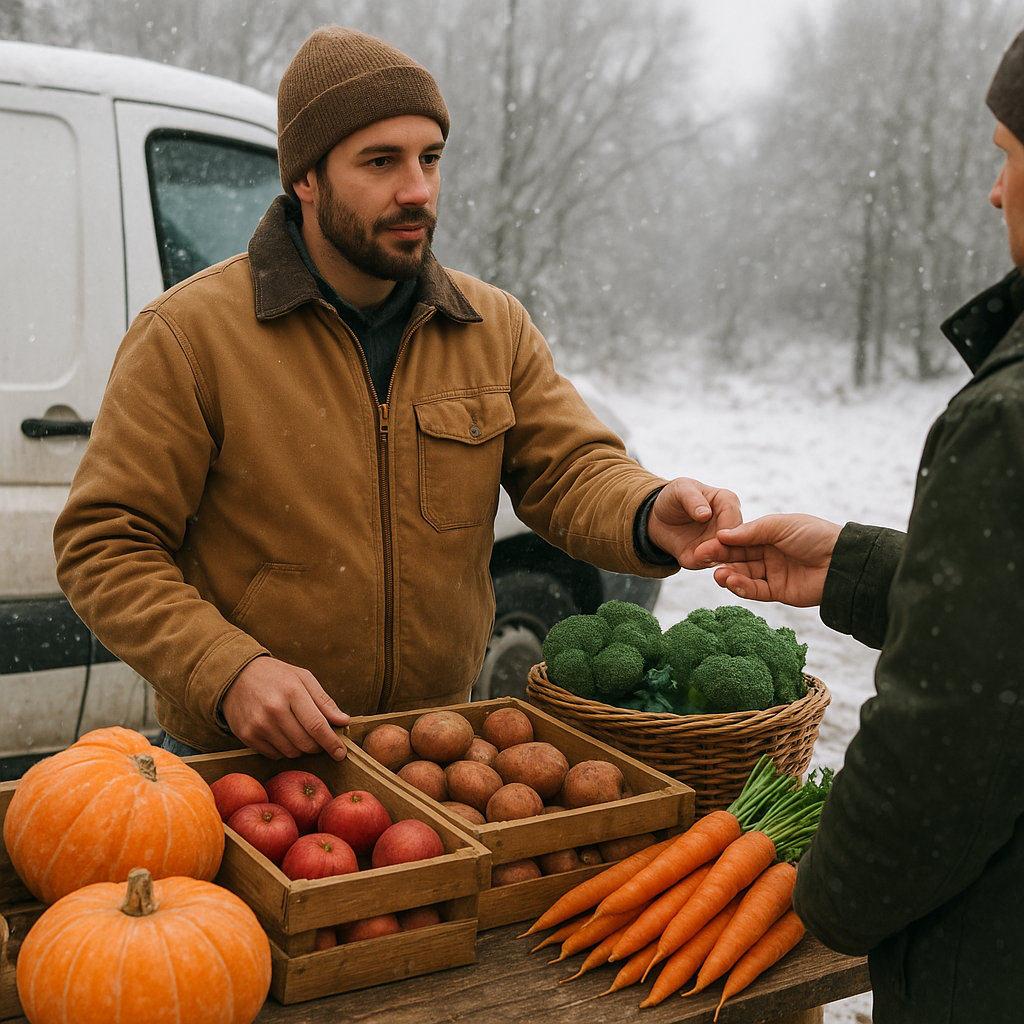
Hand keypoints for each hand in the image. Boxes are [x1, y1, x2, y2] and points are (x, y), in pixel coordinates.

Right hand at [220, 656, 350, 759]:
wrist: (236, 676)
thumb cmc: (275, 676)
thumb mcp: (303, 678)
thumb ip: (324, 701)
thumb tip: (343, 721)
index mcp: (292, 692)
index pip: (317, 725)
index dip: (332, 742)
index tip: (341, 753)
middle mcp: (274, 709)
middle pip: (306, 743)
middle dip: (318, 746)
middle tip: (319, 739)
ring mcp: (258, 724)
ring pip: (291, 752)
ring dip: (301, 748)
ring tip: (298, 732)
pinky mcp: (246, 735)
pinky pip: (274, 755)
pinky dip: (283, 750)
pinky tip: (281, 734)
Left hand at [646, 478, 742, 569]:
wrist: (659, 518)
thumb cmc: (674, 497)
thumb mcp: (680, 489)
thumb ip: (693, 499)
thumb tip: (706, 514)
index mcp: (728, 502)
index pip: (734, 517)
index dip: (729, 529)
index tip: (718, 536)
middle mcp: (729, 524)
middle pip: (735, 540)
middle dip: (723, 548)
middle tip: (704, 551)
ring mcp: (719, 543)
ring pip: (725, 555)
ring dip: (714, 558)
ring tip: (696, 556)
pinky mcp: (707, 557)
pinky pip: (708, 564)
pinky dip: (701, 563)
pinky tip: (690, 559)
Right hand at [697, 513, 841, 606]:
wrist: (842, 560)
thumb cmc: (814, 535)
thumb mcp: (780, 525)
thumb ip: (750, 532)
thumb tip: (722, 535)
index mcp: (769, 535)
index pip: (739, 541)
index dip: (721, 544)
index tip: (703, 547)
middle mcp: (769, 554)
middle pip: (739, 558)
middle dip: (720, 560)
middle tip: (702, 561)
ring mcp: (774, 574)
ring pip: (745, 575)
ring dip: (729, 575)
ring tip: (718, 575)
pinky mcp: (779, 592)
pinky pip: (756, 591)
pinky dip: (743, 588)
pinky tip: (732, 583)